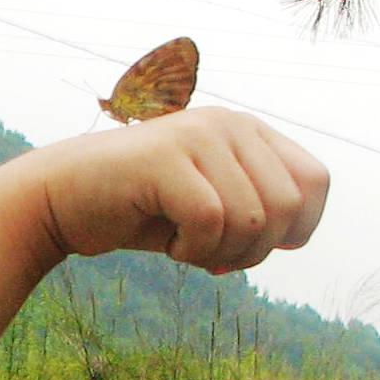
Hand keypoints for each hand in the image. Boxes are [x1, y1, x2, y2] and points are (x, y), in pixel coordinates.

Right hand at [0, 109, 329, 275]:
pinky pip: (210, 222)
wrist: (63, 201)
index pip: (316, 183)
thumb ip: (258, 209)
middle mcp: (230, 123)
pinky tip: (170, 246)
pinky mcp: (166, 157)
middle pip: (287, 207)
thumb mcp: (214, 207)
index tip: (249, 246)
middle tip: (214, 256)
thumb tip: (298, 234)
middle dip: (255, 251)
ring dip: (221, 255)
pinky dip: (194, 252)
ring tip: (187, 247)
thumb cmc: (142, 211)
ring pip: (251, 219)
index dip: (295, 230)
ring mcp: (197, 135)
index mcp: (249, 131)